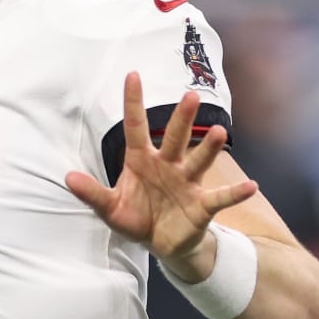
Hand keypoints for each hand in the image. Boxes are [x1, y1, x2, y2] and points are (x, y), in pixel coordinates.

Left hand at [64, 76, 256, 274]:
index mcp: (142, 161)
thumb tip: (68, 178)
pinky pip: (220, 197)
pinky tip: (251, 185)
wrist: (162, 244)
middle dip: (183, 119)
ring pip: (199, 160)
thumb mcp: (110, 208)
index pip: (136, 127)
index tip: (132, 74)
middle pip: (175, 138)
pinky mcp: (202, 205)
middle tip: (191, 97)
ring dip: (210, 148)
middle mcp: (168, 165)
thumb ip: (92, 193)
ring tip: (221, 132)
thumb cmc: (137, 218)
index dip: (133, 102)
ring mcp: (187, 183)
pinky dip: (235, 192)